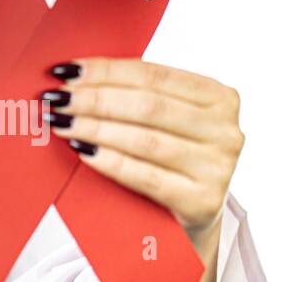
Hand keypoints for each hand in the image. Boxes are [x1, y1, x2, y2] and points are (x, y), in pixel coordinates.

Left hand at [40, 57, 244, 238]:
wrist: (193, 210)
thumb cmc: (170, 153)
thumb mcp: (165, 117)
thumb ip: (133, 92)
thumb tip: (71, 75)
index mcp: (218, 97)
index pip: (152, 74)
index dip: (105, 71)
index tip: (65, 71)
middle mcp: (225, 130)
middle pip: (147, 106)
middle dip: (94, 99)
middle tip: (56, 99)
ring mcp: (218, 167)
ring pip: (144, 140)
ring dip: (94, 128)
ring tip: (61, 123)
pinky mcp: (202, 201)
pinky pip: (145, 176)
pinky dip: (109, 161)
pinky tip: (82, 150)